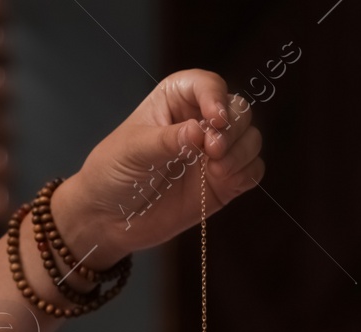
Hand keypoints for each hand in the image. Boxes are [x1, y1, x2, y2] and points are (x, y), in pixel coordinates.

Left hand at [53, 69, 263, 270]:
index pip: (208, 85)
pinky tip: (223, 180)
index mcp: (175, 100)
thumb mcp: (133, 150)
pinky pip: (252, 171)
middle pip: (238, 109)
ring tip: (216, 169)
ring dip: (242, 151)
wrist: (109, 218)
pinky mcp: (223, 183)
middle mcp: (200, 121)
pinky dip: (246, 173)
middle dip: (233, 128)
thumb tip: (199, 131)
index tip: (214, 120)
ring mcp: (214, 153)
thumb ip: (167, 140)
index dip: (216, 98)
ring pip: (251, 138)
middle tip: (212, 150)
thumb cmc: (112, 173)